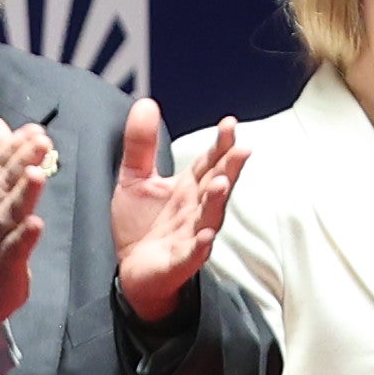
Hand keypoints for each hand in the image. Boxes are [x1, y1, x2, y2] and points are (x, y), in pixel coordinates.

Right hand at [0, 120, 56, 331]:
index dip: (12, 148)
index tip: (33, 131)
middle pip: (1, 186)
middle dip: (20, 163)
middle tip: (41, 143)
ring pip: (6, 214)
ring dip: (21, 194)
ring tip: (37, 175)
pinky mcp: (4, 265)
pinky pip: (14, 249)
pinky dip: (24, 237)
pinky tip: (36, 224)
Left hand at [115, 101, 247, 321]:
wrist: (132, 271)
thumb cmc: (141, 225)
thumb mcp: (134, 178)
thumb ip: (140, 144)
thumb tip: (146, 103)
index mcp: (188, 188)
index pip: (208, 162)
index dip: (219, 144)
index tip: (229, 124)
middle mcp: (195, 209)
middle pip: (216, 185)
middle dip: (229, 168)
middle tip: (241, 149)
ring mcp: (191, 235)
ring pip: (210, 216)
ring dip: (217, 201)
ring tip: (223, 183)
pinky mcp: (180, 262)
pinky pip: (192, 253)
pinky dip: (199, 245)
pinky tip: (205, 235)